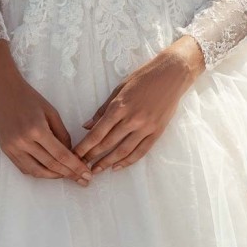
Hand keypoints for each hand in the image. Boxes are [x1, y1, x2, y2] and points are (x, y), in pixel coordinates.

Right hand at [0, 40, 93, 186]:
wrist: (2, 91)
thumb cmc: (29, 98)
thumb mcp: (51, 111)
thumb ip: (62, 134)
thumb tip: (71, 154)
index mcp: (37, 129)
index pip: (60, 155)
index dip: (75, 167)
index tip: (87, 174)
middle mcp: (23, 142)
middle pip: (50, 166)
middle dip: (69, 175)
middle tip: (83, 180)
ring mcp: (12, 148)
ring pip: (37, 172)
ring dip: (54, 177)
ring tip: (67, 176)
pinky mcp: (6, 151)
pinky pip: (24, 168)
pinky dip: (38, 173)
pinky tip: (50, 172)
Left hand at [72, 37, 204, 173]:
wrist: (171, 75)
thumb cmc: (143, 77)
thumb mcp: (119, 88)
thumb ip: (103, 109)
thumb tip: (87, 126)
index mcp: (119, 106)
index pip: (98, 132)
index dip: (85, 146)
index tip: (75, 155)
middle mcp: (131, 119)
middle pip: (108, 143)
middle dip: (92, 156)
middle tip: (81, 165)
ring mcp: (145, 127)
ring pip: (123, 151)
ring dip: (108, 162)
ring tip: (97, 170)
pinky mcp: (157, 132)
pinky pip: (140, 151)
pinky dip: (128, 161)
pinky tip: (118, 167)